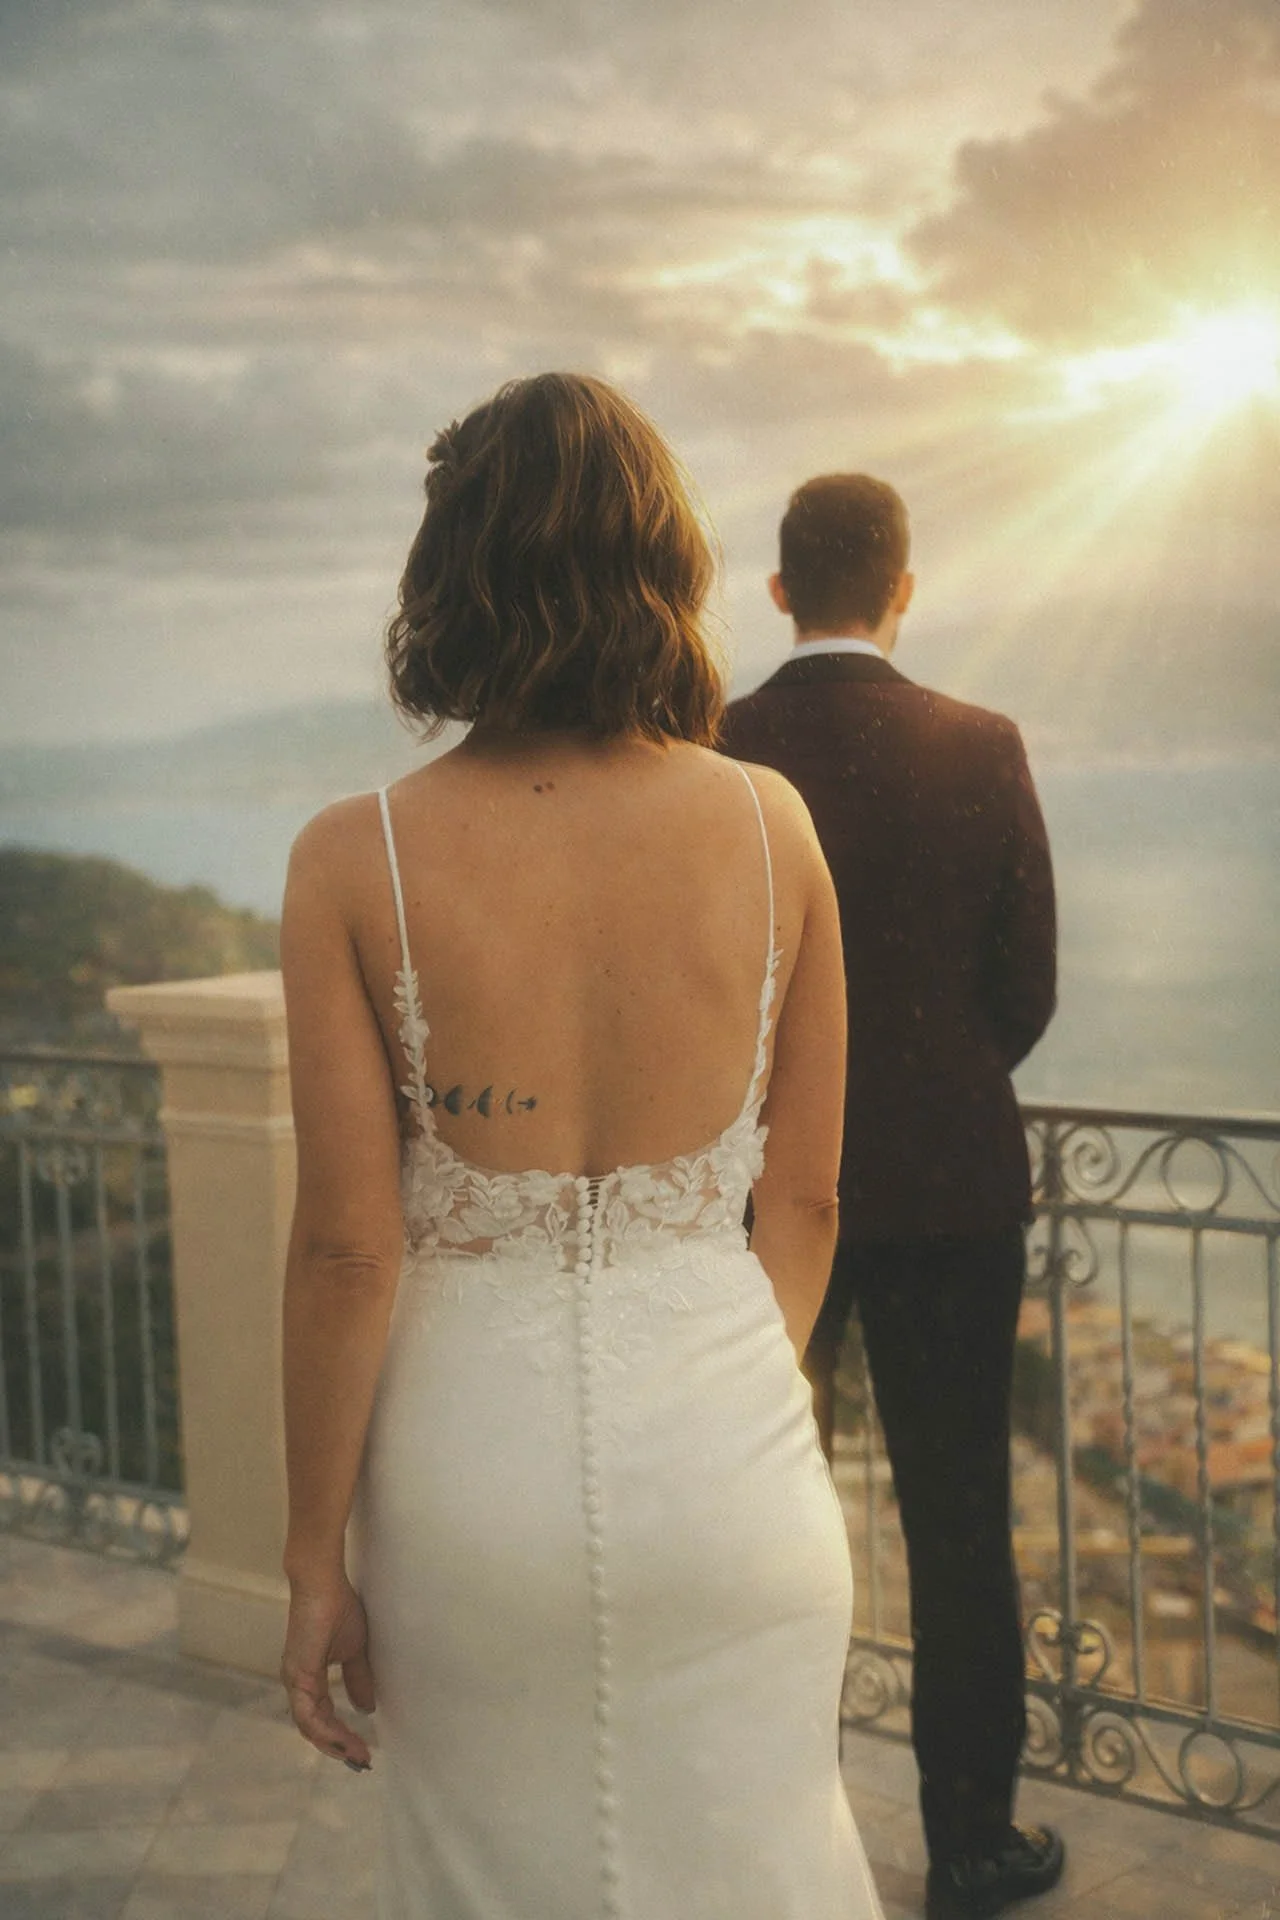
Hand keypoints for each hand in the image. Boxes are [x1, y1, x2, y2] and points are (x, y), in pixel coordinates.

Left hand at [281, 1569, 375, 1766]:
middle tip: (361, 1761)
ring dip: (334, 1744)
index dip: (341, 1736)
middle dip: (339, 1747)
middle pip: (314, 1729)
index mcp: (308, 1678)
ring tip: (356, 1755)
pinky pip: (309, 1714)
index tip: (362, 1751)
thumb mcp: (355, 1651)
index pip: (322, 1717)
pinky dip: (325, 1731)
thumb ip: (357, 1679)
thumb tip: (365, 1708)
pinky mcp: (298, 1674)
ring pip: (310, 1727)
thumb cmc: (338, 1608)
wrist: (323, 1583)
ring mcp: (295, 1680)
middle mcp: (297, 1683)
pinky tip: (342, 1740)